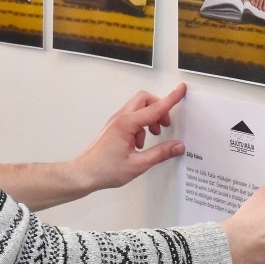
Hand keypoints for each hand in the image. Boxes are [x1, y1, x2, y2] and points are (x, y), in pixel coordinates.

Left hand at [70, 83, 186, 192]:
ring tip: (154, 134)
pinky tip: (141, 143)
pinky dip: (141, 125)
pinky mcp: (114, 127)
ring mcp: (116, 122)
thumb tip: (177, 146)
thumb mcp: (138, 165)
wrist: (83, 173)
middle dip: (159, 107)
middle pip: (145, 100)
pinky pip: (132, 117)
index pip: (155, 108)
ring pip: (138, 108)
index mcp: (127, 124)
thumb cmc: (104, 169)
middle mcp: (120, 118)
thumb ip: (160, 153)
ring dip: (150, 117)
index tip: (181, 90)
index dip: (171, 99)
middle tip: (166, 123)